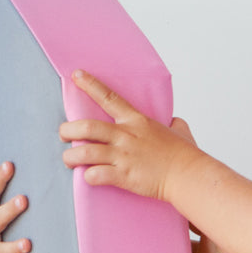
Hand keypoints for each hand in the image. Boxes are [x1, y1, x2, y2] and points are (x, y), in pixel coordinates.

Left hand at [60, 70, 199, 201]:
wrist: (188, 175)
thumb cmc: (185, 155)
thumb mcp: (180, 131)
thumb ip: (174, 124)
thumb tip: (175, 122)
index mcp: (136, 121)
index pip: (109, 98)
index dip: (90, 85)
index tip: (76, 75)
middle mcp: (125, 136)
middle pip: (86, 127)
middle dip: (67, 130)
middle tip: (63, 134)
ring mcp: (123, 156)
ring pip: (85, 152)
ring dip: (70, 157)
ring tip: (68, 160)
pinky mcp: (123, 176)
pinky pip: (95, 175)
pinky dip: (88, 176)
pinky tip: (88, 177)